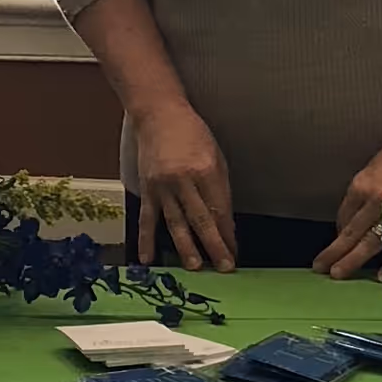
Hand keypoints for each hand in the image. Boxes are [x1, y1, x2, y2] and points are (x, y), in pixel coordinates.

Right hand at [133, 100, 236, 272]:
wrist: (159, 115)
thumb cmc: (192, 133)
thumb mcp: (216, 156)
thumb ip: (219, 189)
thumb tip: (224, 222)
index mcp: (206, 170)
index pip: (220, 209)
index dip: (228, 233)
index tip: (235, 251)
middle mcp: (184, 180)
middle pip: (201, 220)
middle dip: (214, 245)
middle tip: (224, 266)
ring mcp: (162, 186)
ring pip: (176, 223)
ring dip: (186, 247)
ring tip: (195, 267)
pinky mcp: (147, 189)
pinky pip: (147, 219)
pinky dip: (146, 240)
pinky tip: (147, 258)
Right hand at [314, 133, 381, 278]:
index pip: (369, 241)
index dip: (352, 260)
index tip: (336, 274)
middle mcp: (374, 197)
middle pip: (349, 232)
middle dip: (333, 252)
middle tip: (318, 267)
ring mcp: (364, 186)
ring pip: (345, 218)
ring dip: (338, 236)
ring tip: (330, 253)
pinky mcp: (361, 176)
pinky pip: (347, 204)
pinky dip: (345, 219)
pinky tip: (346, 229)